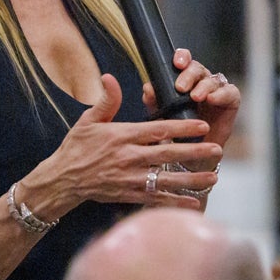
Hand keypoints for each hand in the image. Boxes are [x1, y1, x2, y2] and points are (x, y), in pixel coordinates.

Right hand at [27, 74, 221, 212]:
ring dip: (192, 178)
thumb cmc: (76, 148)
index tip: (202, 125)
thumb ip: (106, 101)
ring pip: (166, 179)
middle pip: (168, 154)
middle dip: (195, 152)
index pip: (158, 130)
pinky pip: (156, 199)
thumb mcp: (88, 120)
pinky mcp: (128, 194)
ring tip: (214, 176)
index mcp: (122, 136)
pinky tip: (194, 202)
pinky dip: (175, 201)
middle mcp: (129, 158)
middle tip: (217, 149)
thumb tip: (110, 77)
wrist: (62, 180)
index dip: (182, 128)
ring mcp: (130, 178)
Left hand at [141, 48, 240, 154]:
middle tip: (180, 87)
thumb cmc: (179, 130)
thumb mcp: (161, 116)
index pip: (184, 60)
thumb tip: (148, 88)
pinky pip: (229, 92)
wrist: (194, 152)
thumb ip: (154, 101)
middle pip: (197, 68)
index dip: (182, 57)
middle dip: (188, 75)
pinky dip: (220, 94)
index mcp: (185, 78)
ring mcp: (218, 89)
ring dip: (203, 86)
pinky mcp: (231, 100)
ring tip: (195, 97)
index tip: (176, 63)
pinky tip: (212, 99)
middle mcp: (202, 80)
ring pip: (212, 79)